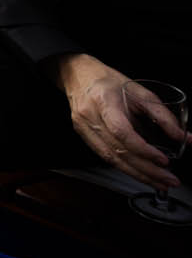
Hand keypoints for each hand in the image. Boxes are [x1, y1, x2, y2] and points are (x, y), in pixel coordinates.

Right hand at [56, 53, 182, 191]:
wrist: (77, 74)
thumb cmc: (108, 80)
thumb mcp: (139, 91)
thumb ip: (162, 114)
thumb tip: (182, 137)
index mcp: (104, 101)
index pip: (121, 131)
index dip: (143, 149)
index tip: (163, 160)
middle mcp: (90, 116)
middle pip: (117, 151)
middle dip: (146, 170)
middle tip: (168, 179)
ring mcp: (83, 127)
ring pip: (110, 159)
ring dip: (137, 174)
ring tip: (159, 183)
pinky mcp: (83, 135)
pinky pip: (105, 156)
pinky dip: (125, 168)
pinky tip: (141, 174)